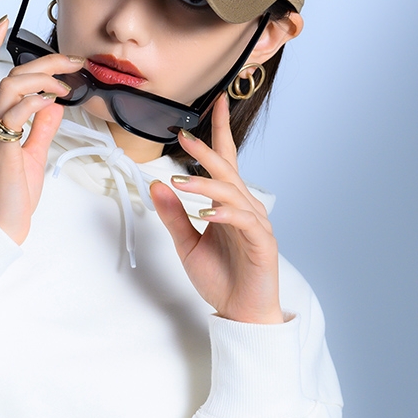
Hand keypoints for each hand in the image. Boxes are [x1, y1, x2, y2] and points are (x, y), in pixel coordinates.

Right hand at [0, 17, 84, 243]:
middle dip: (42, 61)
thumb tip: (53, 105)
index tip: (4, 21)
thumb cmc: (11, 193)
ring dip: (43, 80)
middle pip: (7, 74)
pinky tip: (51, 102)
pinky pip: (15, 114)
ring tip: (65, 86)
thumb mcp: (31, 154)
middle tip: (71, 61)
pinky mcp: (0, 148)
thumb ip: (40, 127)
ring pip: (11, 88)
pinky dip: (35, 102)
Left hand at [149, 94, 284, 323]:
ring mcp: (256, 224)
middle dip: (207, 149)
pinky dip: (226, 213)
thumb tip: (155, 185)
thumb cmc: (221, 278)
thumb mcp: (187, 244)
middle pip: (228, 170)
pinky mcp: (262, 243)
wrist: (242, 313)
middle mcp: (245, 207)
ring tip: (181, 180)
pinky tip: (207, 212)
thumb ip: (173, 215)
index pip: (226, 161)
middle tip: (184, 135)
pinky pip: (244, 221)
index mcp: (229, 204)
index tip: (215, 104)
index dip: (219, 133)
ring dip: (206, 183)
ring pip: (233, 192)